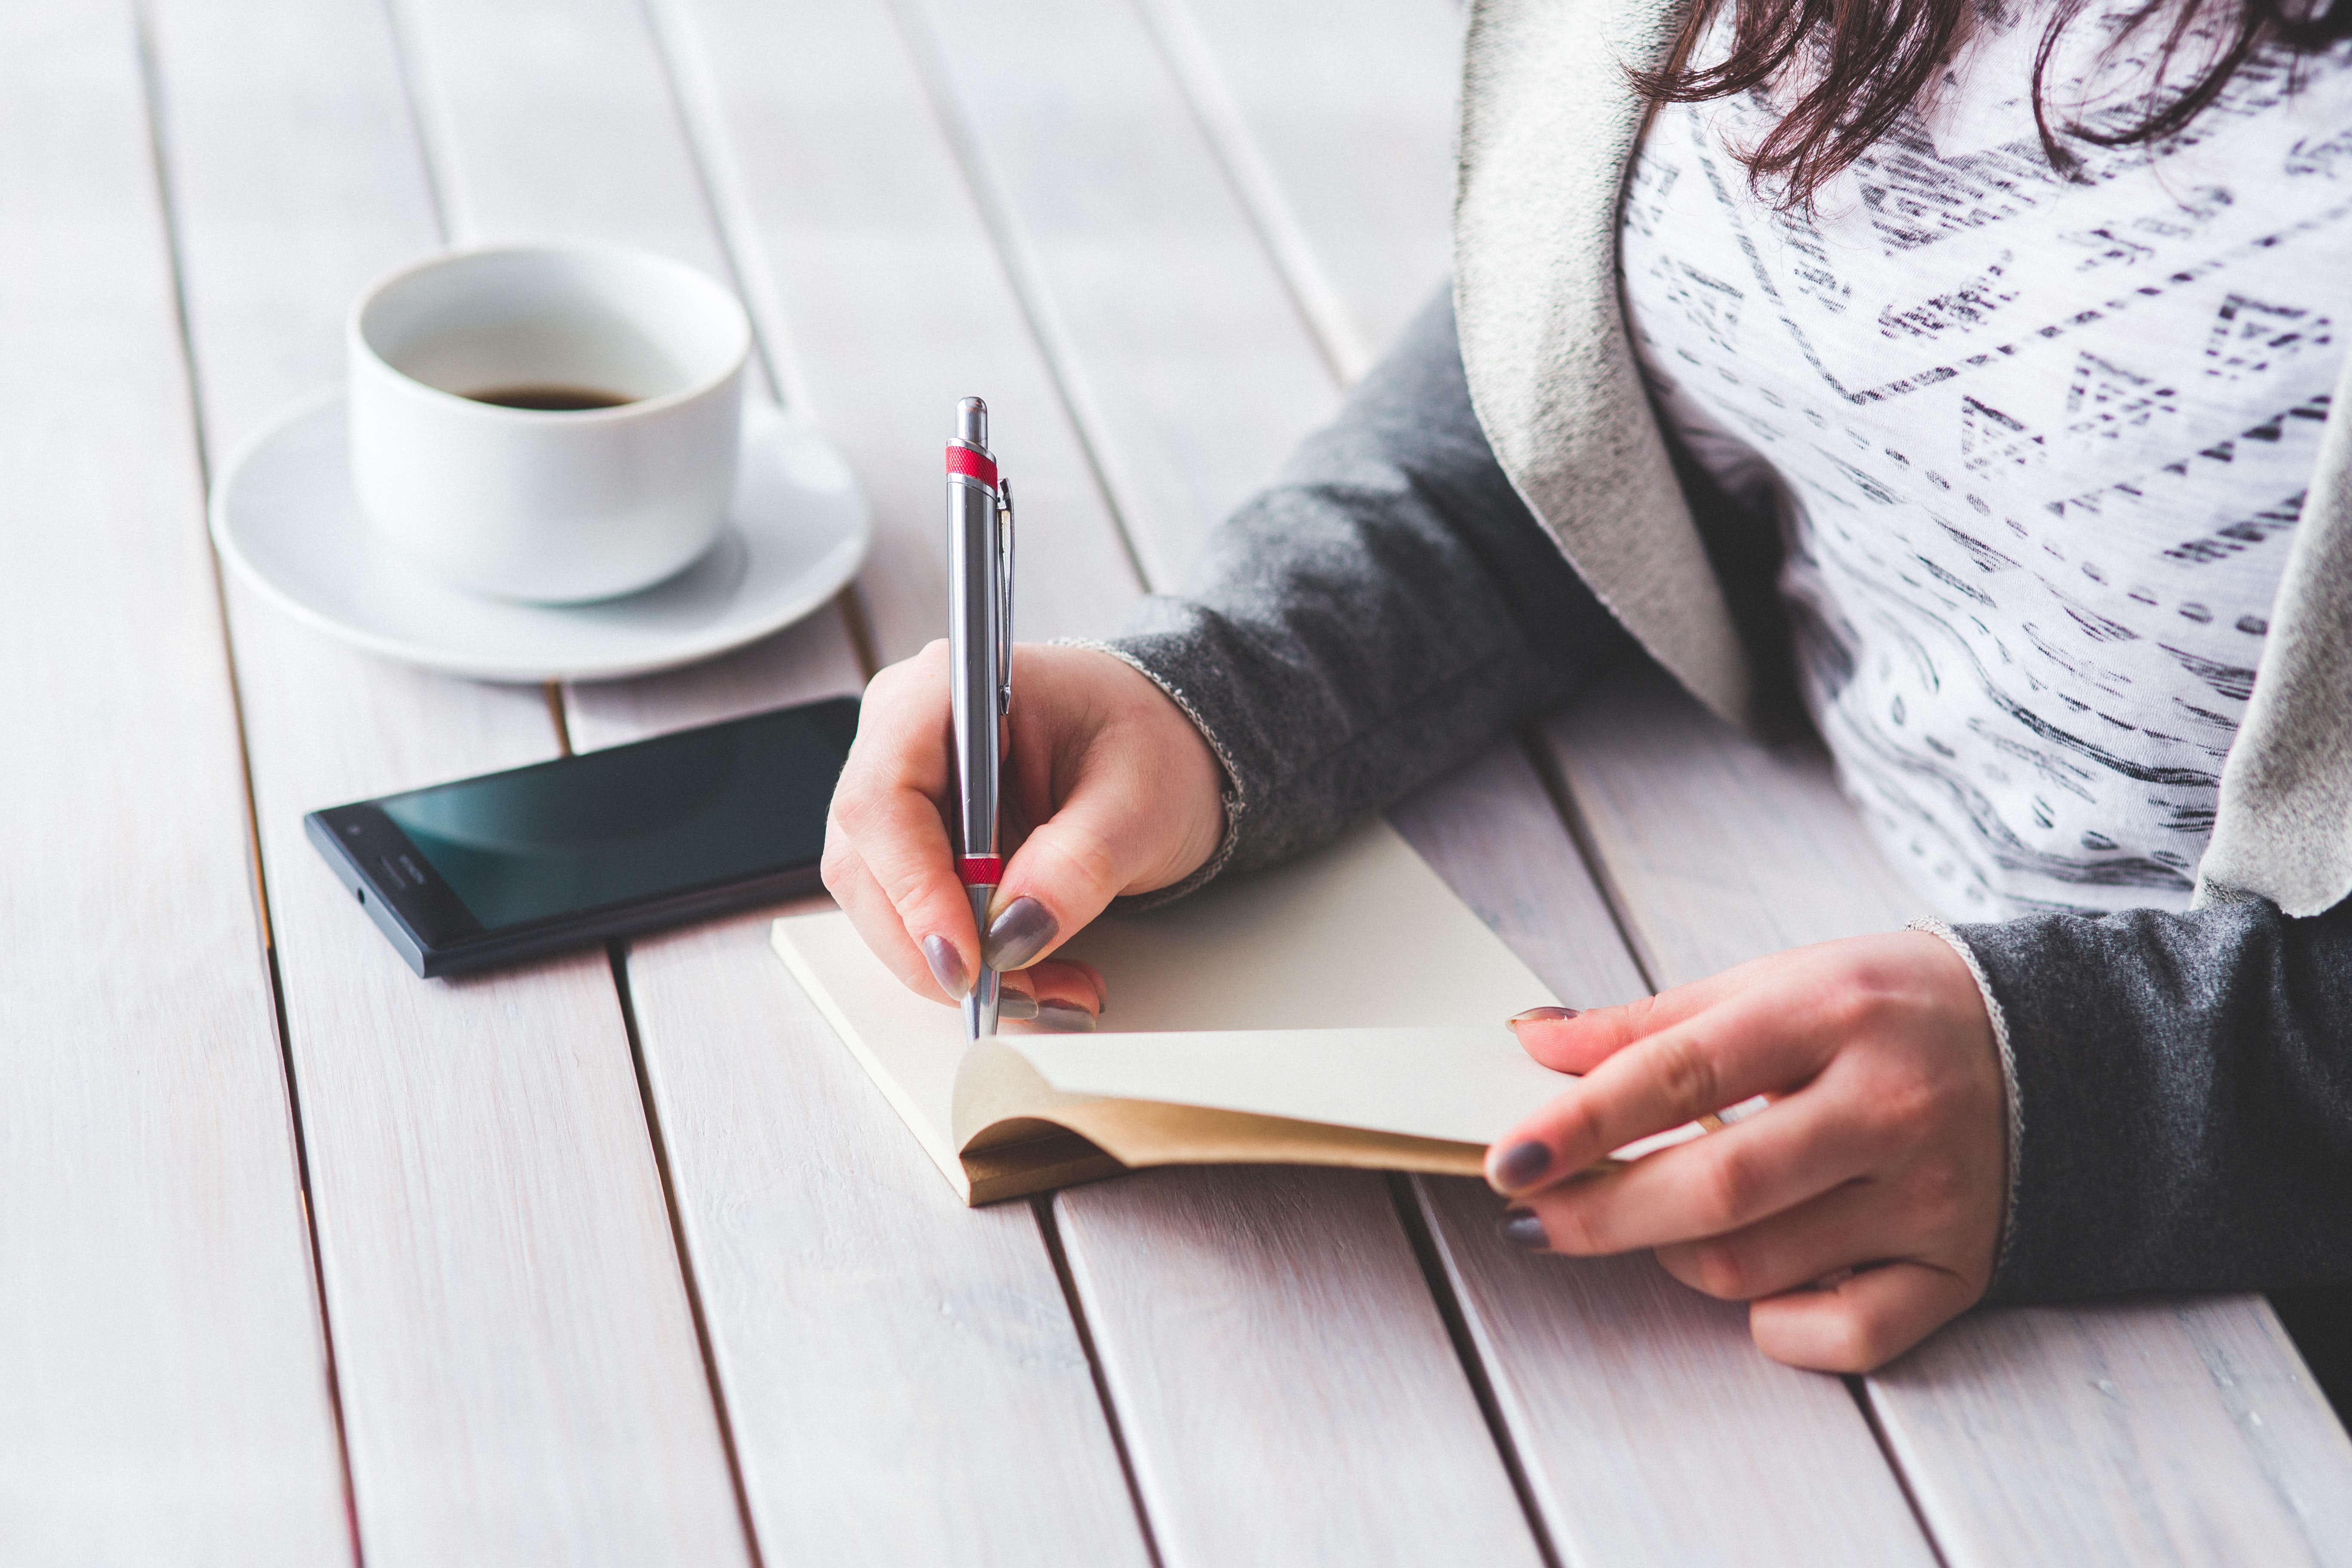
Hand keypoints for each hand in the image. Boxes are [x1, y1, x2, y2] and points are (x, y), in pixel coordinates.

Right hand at [822, 641, 1225, 1026]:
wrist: (1161, 748)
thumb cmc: (1147, 742)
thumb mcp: (1139, 802)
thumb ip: (1078, 863)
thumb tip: (1013, 933)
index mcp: (946, 691)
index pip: (884, 798)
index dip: (913, 888)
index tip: (966, 959)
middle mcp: (902, 737)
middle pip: (868, 865)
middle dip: (939, 948)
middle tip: (1024, 996)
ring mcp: (902, 793)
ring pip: (883, 906)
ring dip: (960, 968)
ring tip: (1050, 993)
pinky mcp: (916, 844)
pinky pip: (913, 919)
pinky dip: (970, 962)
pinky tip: (1032, 978)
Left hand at [1484, 932, 2005, 1371]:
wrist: (2059, 1044)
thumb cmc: (1887, 1009)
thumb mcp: (1774, 981)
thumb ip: (1650, 1022)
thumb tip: (1534, 1044)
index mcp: (1832, 1014)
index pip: (1679, 1074)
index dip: (1580, 1123)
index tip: (1508, 1159)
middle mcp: (1887, 1106)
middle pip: (1716, 1188)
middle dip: (1602, 1215)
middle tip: (1533, 1218)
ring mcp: (1930, 1195)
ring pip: (1758, 1265)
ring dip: (1675, 1256)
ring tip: (1658, 1221)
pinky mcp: (1960, 1268)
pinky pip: (1848, 1334)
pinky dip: (1777, 1326)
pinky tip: (1754, 1288)